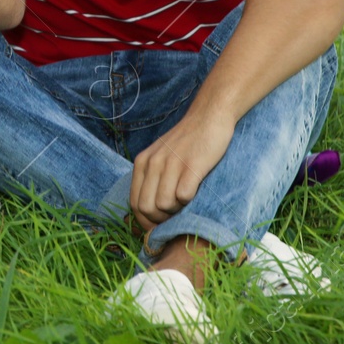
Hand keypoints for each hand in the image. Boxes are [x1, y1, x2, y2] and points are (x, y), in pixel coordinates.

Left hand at [129, 114, 235, 235]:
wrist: (209, 117)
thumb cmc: (187, 142)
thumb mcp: (160, 157)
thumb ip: (152, 178)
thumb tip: (149, 212)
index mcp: (142, 163)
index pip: (134, 204)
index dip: (145, 221)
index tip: (159, 226)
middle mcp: (152, 163)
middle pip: (147, 208)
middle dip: (161, 220)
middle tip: (175, 214)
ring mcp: (171, 164)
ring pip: (163, 205)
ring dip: (176, 211)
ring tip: (186, 201)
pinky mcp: (191, 165)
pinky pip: (183, 196)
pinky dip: (189, 201)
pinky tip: (195, 190)